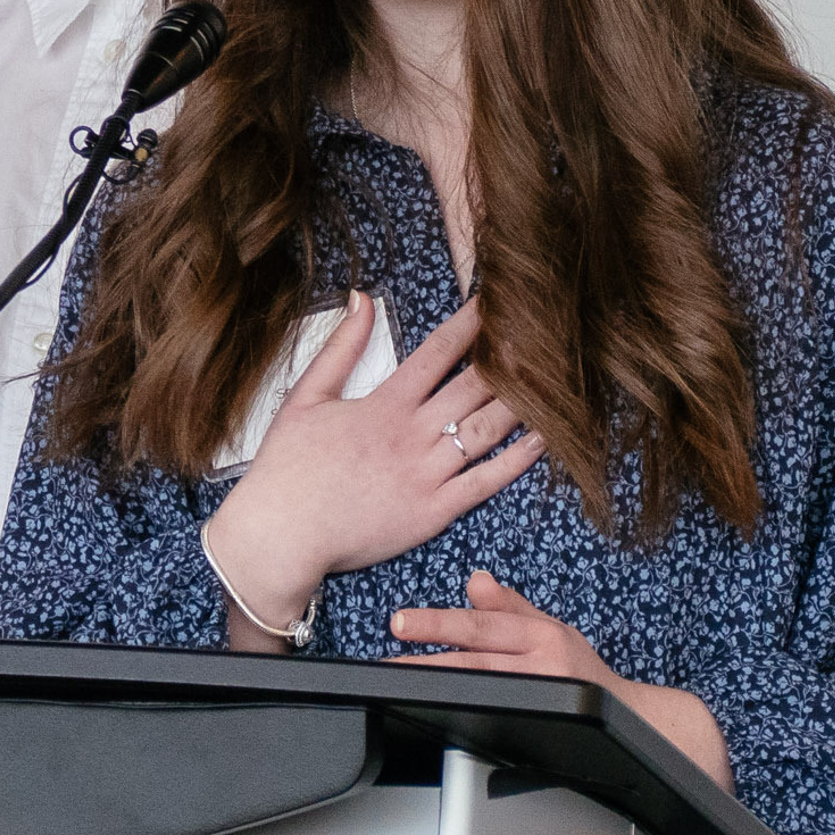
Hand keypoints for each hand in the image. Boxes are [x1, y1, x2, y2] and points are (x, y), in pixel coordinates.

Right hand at [203, 296, 544, 645]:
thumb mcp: (305, 396)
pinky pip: (486, 482)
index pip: (439, 353)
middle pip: (474, 387)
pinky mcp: (434, 511)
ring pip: (487, 431)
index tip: (497, 303)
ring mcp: (426, 475)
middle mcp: (412, 435)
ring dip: (521, 403)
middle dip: (509, 358)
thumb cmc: (287, 469)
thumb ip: (340, 347)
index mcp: (383, 404)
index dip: (472, 325)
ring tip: (552, 378)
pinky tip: (542, 439)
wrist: (282, 536)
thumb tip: (361, 299)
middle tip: (542, 335)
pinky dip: (517, 460)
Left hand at [387, 569, 734, 791]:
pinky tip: (438, 711)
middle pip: (476, 658)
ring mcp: (543, 697)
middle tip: (390, 654)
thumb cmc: (584, 673)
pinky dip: (467, 713)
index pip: (481, 624)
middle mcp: (543, 664)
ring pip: (482, 688)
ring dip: (438, 685)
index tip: (400, 621)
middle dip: (428, 657)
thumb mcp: (549, 630)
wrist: (630, 716)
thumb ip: (509, 608)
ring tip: (399, 682)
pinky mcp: (544, 724)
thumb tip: (474, 580)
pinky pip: (499, 716)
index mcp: (541, 634)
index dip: (439, 623)